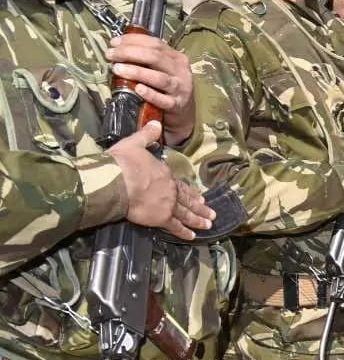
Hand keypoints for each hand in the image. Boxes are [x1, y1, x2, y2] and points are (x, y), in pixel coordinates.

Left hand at [108, 34, 195, 145]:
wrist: (183, 112)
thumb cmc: (168, 87)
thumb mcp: (164, 68)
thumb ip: (148, 58)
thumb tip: (119, 47)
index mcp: (176, 58)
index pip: (155, 44)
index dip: (133, 40)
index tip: (114, 42)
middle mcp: (180, 71)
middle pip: (155, 57)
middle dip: (130, 53)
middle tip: (111, 55)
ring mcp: (179, 89)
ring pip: (159, 78)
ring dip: (136, 72)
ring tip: (117, 69)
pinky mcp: (176, 105)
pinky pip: (162, 99)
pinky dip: (149, 94)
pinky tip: (137, 89)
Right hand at [109, 120, 213, 238]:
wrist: (116, 181)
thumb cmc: (123, 163)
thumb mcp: (134, 143)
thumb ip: (146, 134)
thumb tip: (156, 123)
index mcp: (164, 174)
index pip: (179, 184)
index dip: (190, 191)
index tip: (199, 196)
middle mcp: (170, 189)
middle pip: (188, 200)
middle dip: (200, 207)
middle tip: (211, 213)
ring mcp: (167, 204)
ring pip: (186, 214)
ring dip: (198, 220)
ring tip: (209, 225)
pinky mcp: (160, 218)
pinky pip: (175, 227)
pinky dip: (184, 232)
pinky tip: (192, 237)